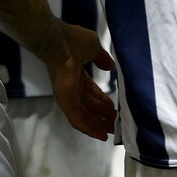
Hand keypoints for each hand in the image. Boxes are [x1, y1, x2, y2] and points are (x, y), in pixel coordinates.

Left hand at [49, 23, 116, 141]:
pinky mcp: (66, 103)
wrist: (60, 44)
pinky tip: (101, 135)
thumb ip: (102, 58)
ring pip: (84, 115)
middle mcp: (71, 86)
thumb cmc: (75, 41)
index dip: (102, 99)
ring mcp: (68, 96)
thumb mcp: (94, 48)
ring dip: (98, 123)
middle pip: (88, 105)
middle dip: (102, 114)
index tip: (113, 107)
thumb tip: (110, 66)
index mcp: (76, 73)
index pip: (90, 90)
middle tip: (116, 122)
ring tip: (113, 131)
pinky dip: (90, 129)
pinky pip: (78, 121)